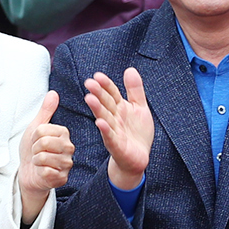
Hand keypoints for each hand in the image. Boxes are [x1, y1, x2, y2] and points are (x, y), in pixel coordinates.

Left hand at [16, 90, 73, 222]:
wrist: (28, 173)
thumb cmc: (32, 150)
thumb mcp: (35, 128)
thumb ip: (45, 111)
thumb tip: (53, 93)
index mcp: (63, 134)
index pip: (42, 130)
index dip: (33, 137)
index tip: (36, 141)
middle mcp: (69, 148)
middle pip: (44, 142)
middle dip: (34, 148)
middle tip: (37, 152)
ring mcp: (67, 164)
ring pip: (44, 157)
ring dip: (36, 160)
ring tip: (39, 162)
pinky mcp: (62, 178)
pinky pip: (46, 171)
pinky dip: (39, 172)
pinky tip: (42, 172)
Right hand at [84, 68, 152, 188]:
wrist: (138, 158)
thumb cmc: (137, 133)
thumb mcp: (140, 107)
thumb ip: (135, 89)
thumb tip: (130, 69)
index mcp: (120, 108)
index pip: (112, 93)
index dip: (106, 85)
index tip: (97, 75)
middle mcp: (114, 118)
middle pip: (106, 103)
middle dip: (98, 93)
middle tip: (89, 83)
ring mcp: (114, 131)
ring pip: (105, 117)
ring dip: (97, 108)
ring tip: (90, 98)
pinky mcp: (116, 145)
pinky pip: (110, 136)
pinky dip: (105, 129)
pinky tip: (100, 122)